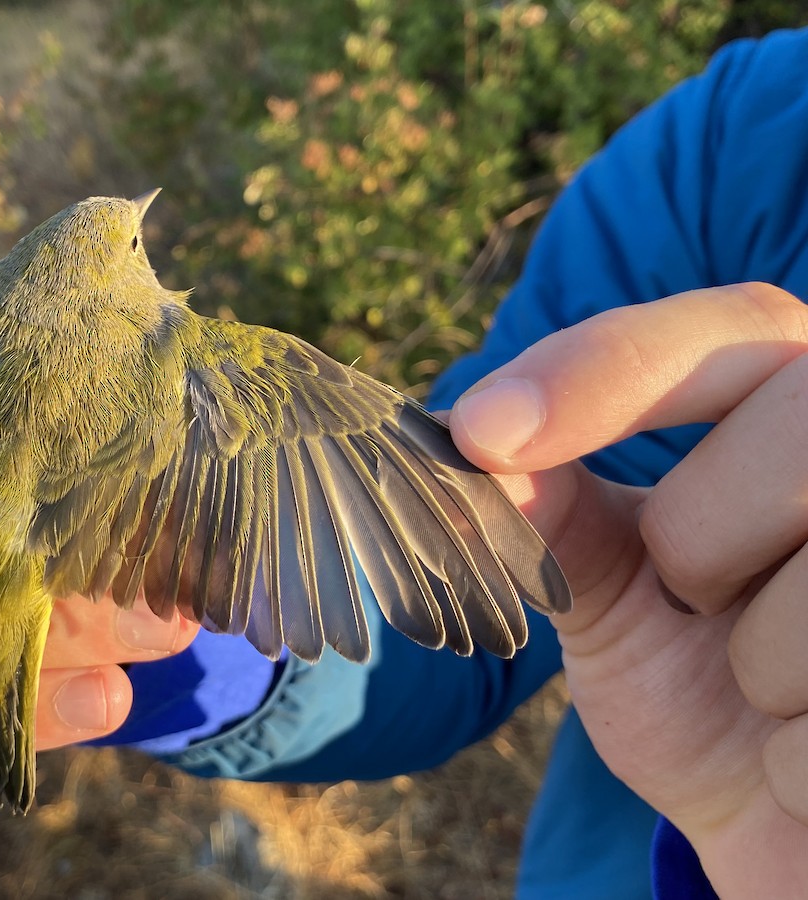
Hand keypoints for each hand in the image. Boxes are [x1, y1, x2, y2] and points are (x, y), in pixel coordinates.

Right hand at [0, 302, 198, 751]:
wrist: (30, 506)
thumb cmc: (67, 440)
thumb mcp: (94, 410)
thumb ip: (122, 426)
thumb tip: (185, 499)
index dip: (45, 427)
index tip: (136, 467)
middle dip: (25, 543)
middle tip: (138, 585)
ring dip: (8, 644)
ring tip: (127, 665)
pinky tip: (98, 705)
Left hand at [450, 283, 807, 895]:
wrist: (780, 820)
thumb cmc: (693, 683)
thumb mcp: (610, 590)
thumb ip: (554, 514)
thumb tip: (465, 440)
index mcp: (804, 409)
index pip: (728, 330)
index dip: (601, 368)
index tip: (480, 430)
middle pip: (786, 445)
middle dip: (700, 544)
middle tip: (703, 602)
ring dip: (759, 674)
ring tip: (776, 689)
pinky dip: (796, 761)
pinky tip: (807, 755)